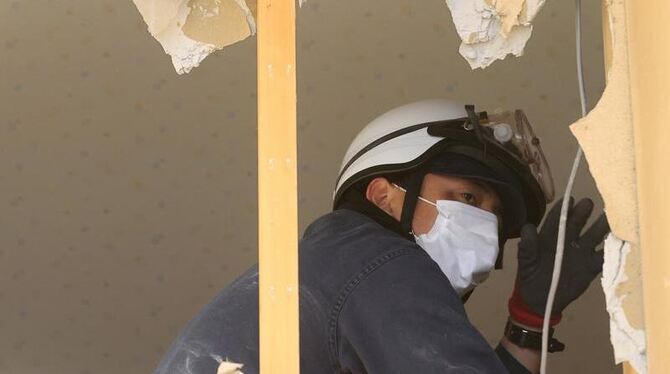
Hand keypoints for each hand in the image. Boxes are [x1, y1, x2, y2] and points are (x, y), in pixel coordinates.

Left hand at [509, 197, 608, 326]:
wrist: (541, 300)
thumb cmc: (530, 277)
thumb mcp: (526, 263)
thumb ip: (527, 246)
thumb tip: (527, 227)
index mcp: (550, 237)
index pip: (557, 220)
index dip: (563, 209)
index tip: (569, 200)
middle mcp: (567, 241)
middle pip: (577, 224)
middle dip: (582, 213)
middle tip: (589, 203)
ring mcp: (580, 253)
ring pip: (593, 236)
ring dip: (601, 227)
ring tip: (611, 217)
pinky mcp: (591, 267)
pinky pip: (603, 257)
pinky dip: (612, 250)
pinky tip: (622, 241)